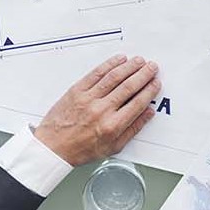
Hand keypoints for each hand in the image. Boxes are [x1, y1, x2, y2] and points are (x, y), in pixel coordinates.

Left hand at [34, 55, 161, 164]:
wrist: (53, 147)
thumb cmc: (81, 149)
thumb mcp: (112, 147)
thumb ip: (133, 129)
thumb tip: (147, 113)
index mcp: (112, 126)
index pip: (137, 103)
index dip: (150, 90)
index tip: (155, 83)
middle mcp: (101, 111)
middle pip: (128, 87)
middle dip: (143, 74)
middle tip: (152, 67)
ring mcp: (88, 99)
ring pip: (114, 77)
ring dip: (130, 66)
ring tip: (139, 61)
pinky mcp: (77, 91)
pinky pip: (96, 73)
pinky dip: (109, 64)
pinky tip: (119, 60)